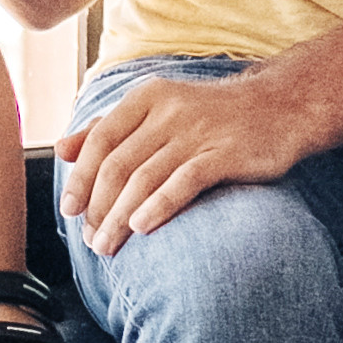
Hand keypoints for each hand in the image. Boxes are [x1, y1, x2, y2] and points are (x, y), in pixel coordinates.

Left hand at [56, 73, 302, 255]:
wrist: (280, 107)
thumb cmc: (211, 115)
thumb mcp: (157, 110)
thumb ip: (109, 128)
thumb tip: (62, 150)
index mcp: (147, 97)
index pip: (101, 140)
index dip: (81, 177)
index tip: (69, 210)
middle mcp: (169, 110)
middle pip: (120, 164)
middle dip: (98, 206)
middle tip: (90, 239)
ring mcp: (199, 131)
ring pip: (145, 177)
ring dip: (120, 216)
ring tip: (107, 245)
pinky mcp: (227, 153)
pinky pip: (185, 181)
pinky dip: (159, 204)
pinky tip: (141, 227)